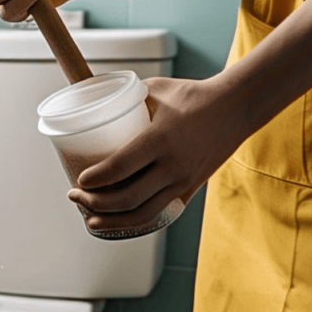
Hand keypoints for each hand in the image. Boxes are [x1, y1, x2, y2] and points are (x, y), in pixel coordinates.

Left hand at [68, 76, 246, 233]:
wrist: (237, 108)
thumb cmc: (191, 94)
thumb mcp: (154, 90)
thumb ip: (125, 98)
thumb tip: (93, 101)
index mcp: (160, 139)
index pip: (120, 167)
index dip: (95, 180)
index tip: (79, 180)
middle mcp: (172, 165)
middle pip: (127, 198)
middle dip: (94, 203)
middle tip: (74, 196)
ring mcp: (183, 180)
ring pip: (142, 214)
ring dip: (112, 220)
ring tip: (90, 218)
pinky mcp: (190, 188)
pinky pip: (159, 212)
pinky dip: (136, 221)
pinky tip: (118, 220)